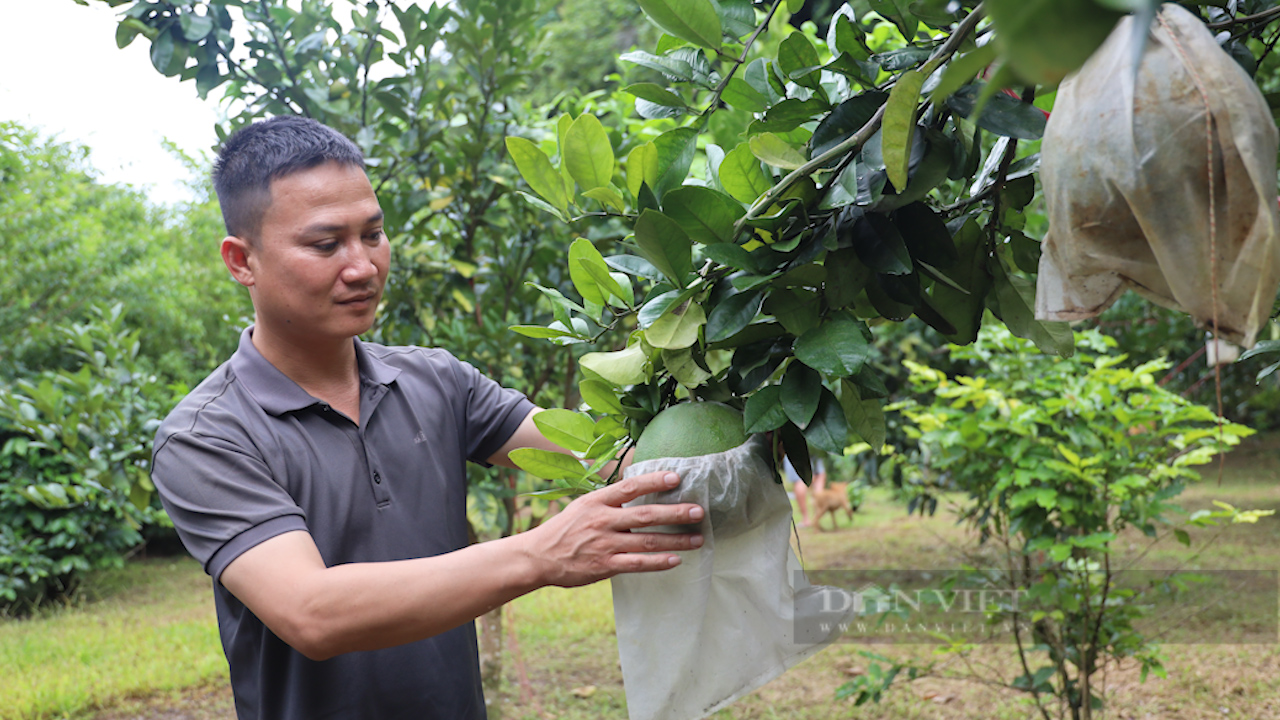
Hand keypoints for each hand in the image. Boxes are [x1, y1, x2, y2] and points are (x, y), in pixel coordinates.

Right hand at [521, 471, 703, 587]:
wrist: (538, 557)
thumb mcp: (583, 505)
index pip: (629, 487)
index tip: (676, 478)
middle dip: (675, 513)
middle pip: (645, 515)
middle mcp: (602, 521)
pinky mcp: (604, 566)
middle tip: (699, 511)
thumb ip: (609, 500)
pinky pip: (637, 564)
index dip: (653, 481)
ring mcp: (604, 544)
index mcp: (597, 501)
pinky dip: (658, 563)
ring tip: (697, 539)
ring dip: (675, 540)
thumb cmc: (564, 529)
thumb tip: (638, 487)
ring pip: (647, 541)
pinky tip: (675, 561)